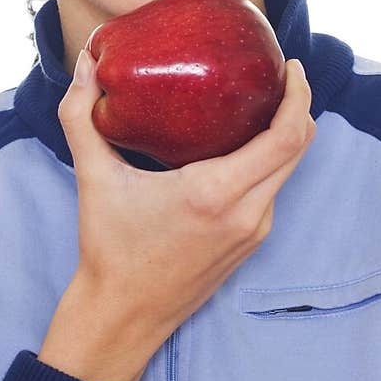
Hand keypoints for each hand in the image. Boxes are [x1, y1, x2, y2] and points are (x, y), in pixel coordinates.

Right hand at [40, 49, 316, 380]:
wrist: (123, 316)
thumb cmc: (109, 250)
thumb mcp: (93, 178)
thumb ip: (81, 117)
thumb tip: (84, 64)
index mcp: (215, 193)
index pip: (286, 138)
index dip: (299, 96)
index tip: (291, 66)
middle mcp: (247, 213)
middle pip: (299, 148)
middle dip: (298, 105)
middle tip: (281, 72)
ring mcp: (254, 231)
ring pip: (288, 170)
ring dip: (286, 134)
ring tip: (262, 100)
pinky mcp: (252, 242)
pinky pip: (272, 190)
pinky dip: (270, 160)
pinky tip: (244, 142)